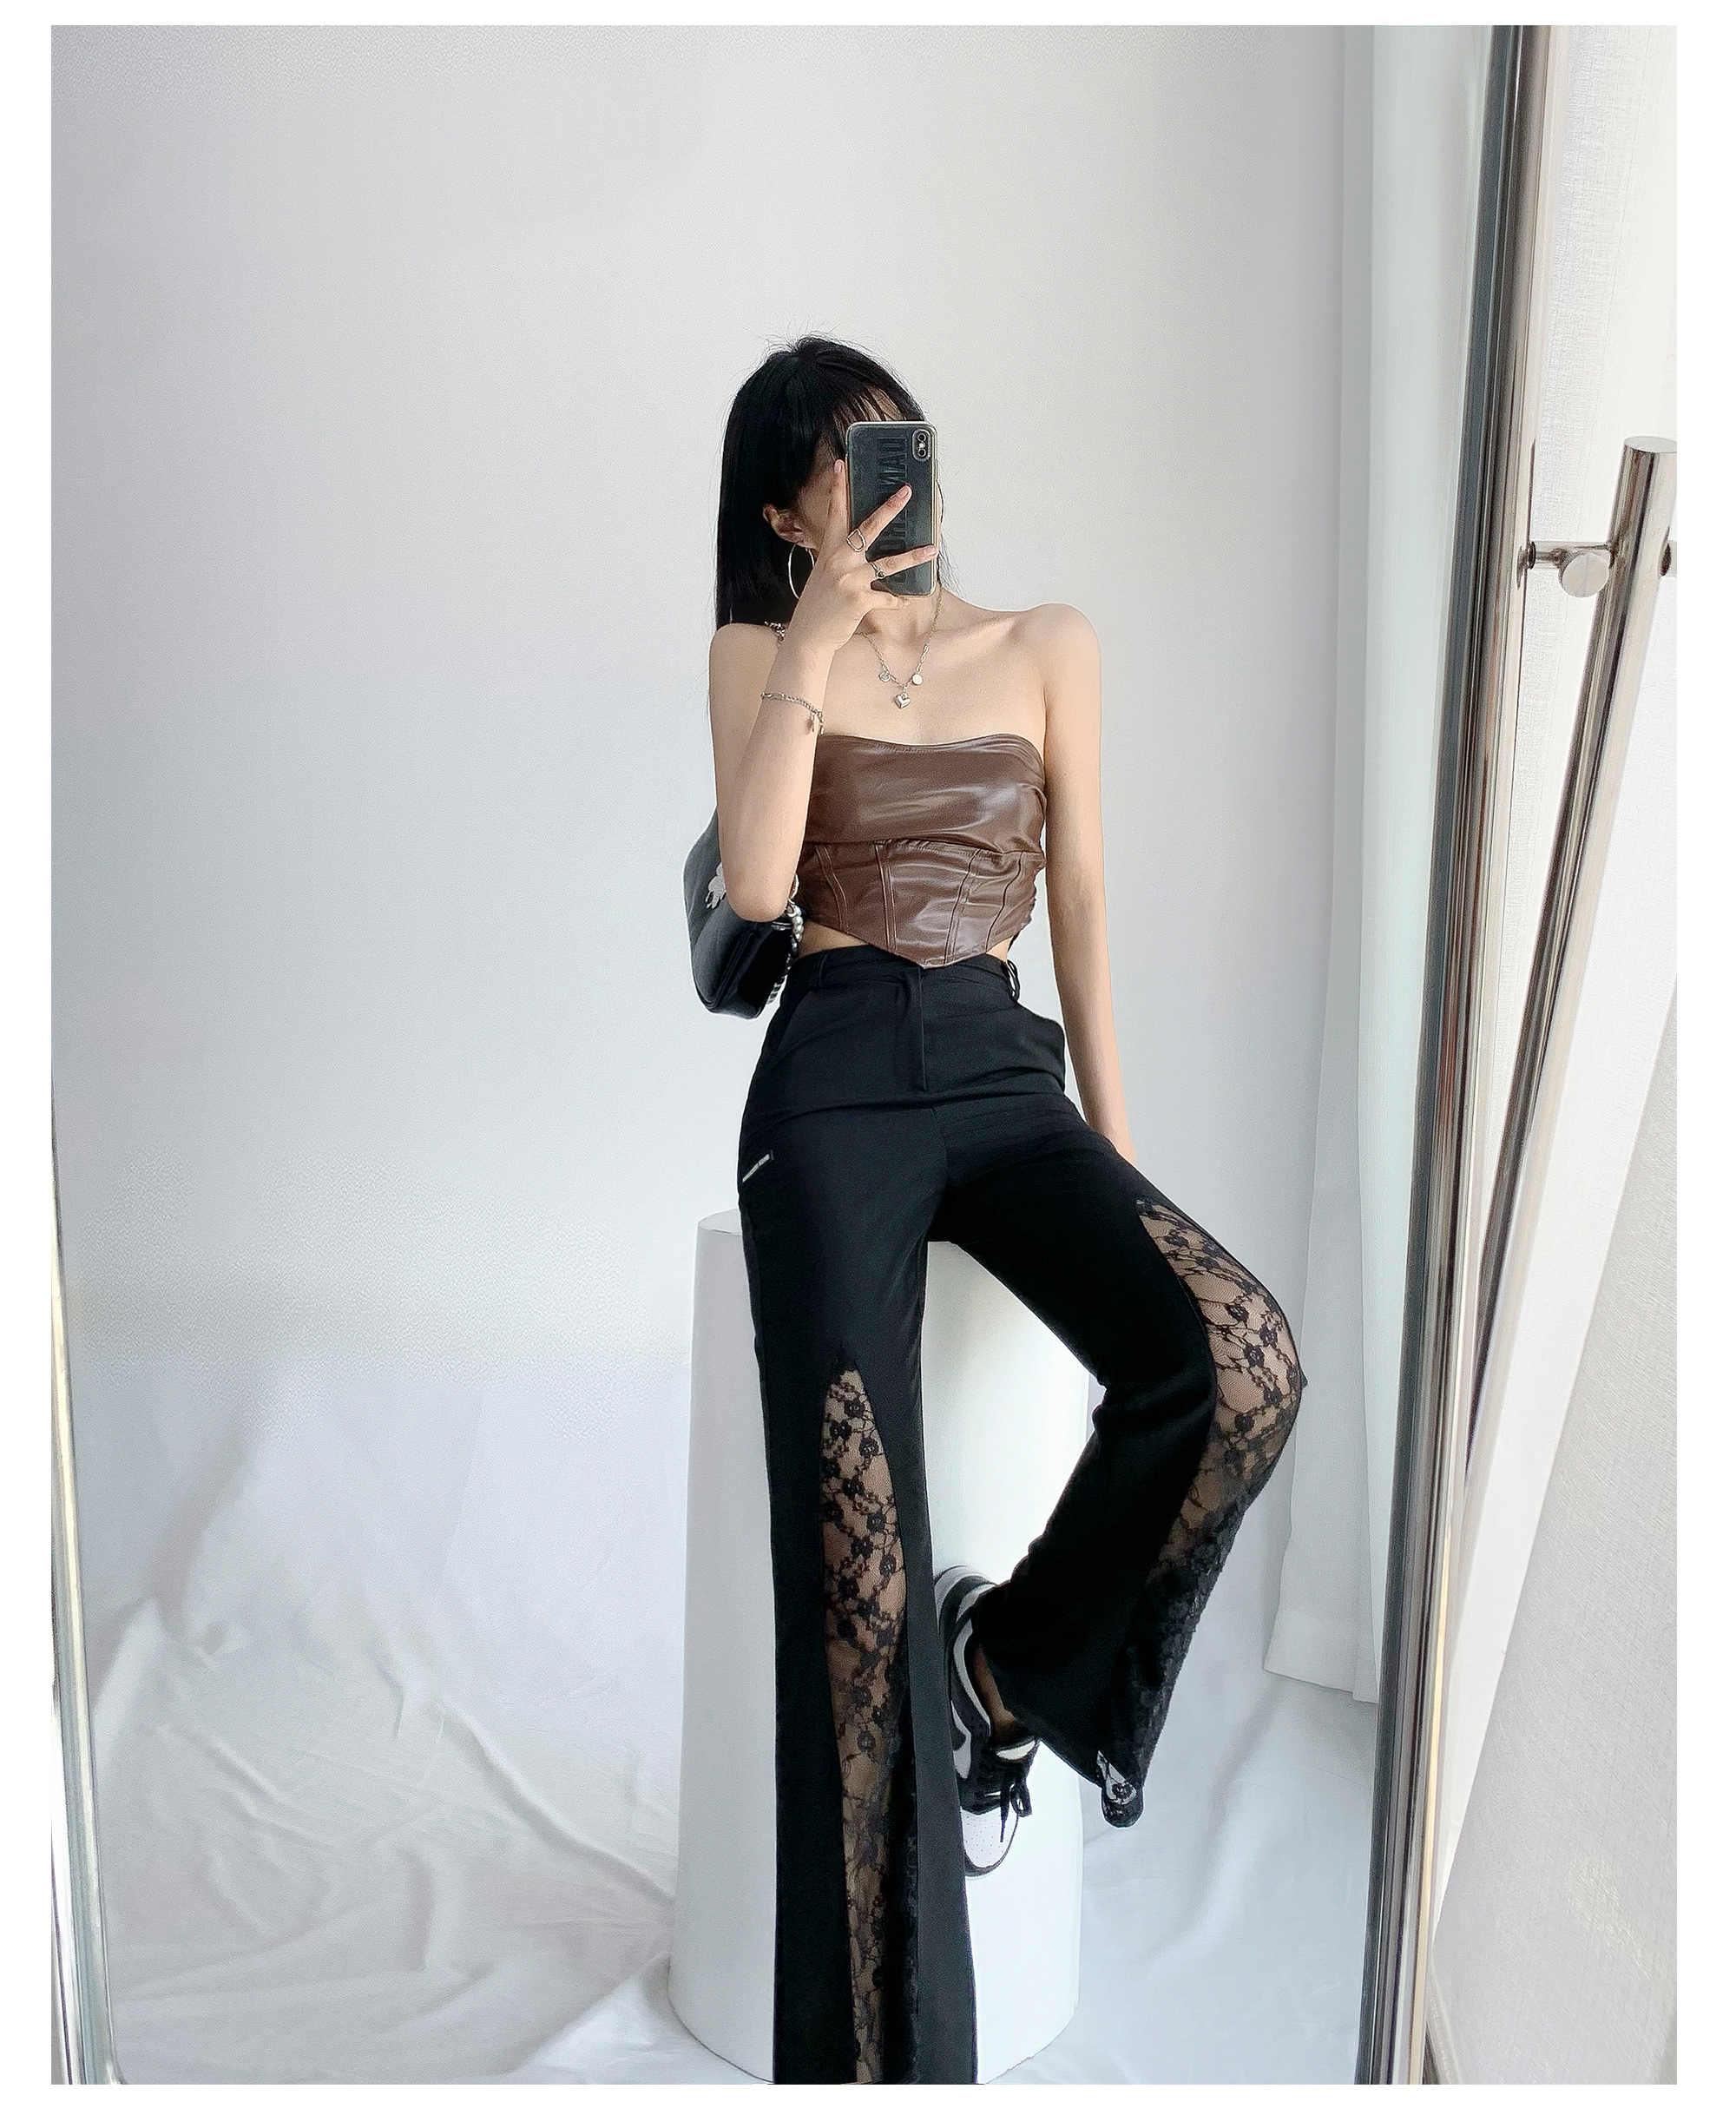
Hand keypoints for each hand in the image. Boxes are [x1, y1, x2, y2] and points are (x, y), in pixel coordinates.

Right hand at [783, 459, 936, 655]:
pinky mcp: (859, 601)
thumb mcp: (825, 575)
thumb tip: (864, 550)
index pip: (835, 513)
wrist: (809, 636)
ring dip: (914, 556)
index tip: (841, 465)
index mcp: (829, 551)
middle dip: (889, 508)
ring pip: (888, 564)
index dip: (839, 488)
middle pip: (868, 528)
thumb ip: (842, 559)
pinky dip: (897, 600)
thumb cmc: (819, 606)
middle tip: (906, 492)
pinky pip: (888, 598)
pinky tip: (905, 600)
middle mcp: (839, 561)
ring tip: (933, 549)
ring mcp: (849, 580)